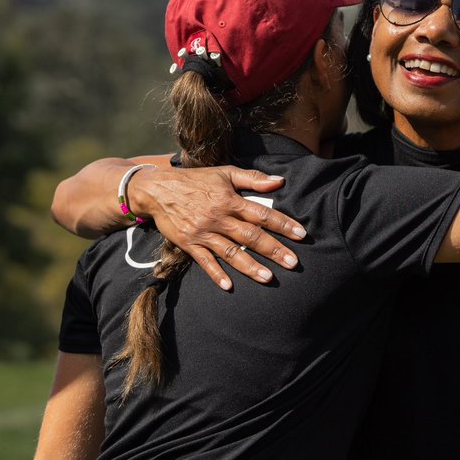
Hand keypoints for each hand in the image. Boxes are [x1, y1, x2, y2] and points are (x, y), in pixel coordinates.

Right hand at [130, 165, 306, 289]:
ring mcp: (203, 232)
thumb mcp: (224, 173)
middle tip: (293, 263)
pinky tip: (228, 286)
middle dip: (273, 250)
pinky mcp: (189, 244)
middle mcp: (218, 218)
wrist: (158, 189)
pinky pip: (204, 261)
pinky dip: (216, 273)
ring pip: (231, 252)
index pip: (262, 213)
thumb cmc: (194, 181)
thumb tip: (280, 181)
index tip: (301, 234)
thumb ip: (252, 179)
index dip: (283, 223)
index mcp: (229, 200)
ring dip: (250, 266)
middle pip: (250, 236)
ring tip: (269, 278)